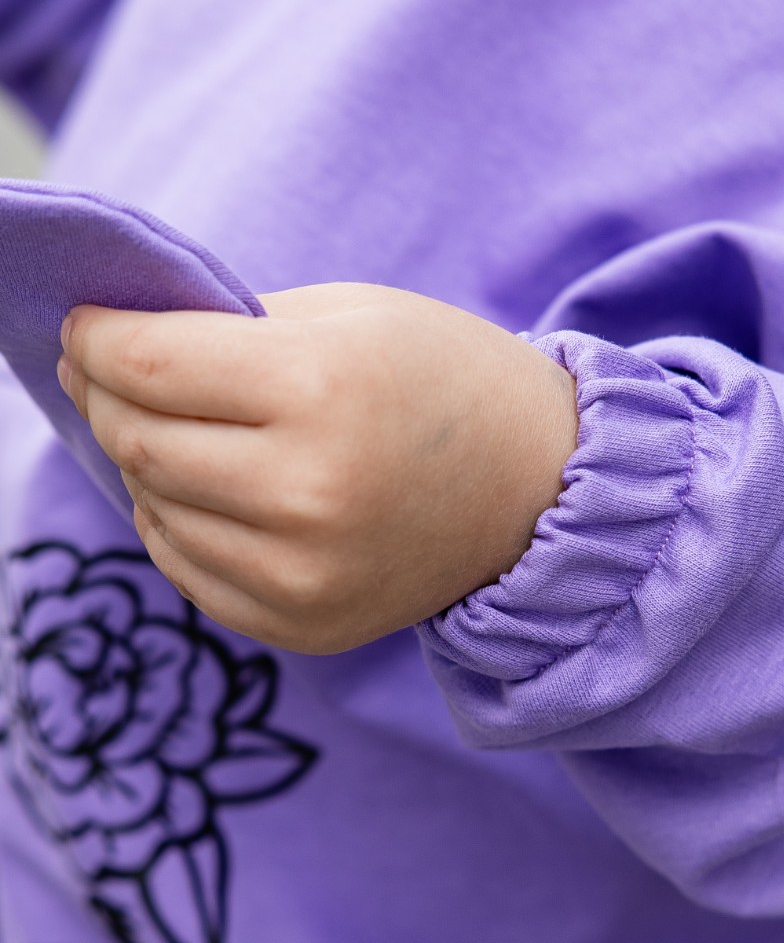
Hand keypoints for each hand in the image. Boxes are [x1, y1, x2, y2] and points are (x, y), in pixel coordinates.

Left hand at [58, 283, 577, 653]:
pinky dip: (177, 525)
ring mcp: (306, 574)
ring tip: (179, 431)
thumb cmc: (441, 381)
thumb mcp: (346, 316)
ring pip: (153, 508)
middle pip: (138, 440)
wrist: (539, 489)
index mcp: (322, 390)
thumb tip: (106, 347)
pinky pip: (187, 572)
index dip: (96, 339)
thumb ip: (226, 326)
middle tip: (111, 373)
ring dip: (144, 463)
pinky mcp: (306, 626)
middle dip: (107, 396)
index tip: (85, 327)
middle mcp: (309, 491)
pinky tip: (208, 492)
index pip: (145, 364)